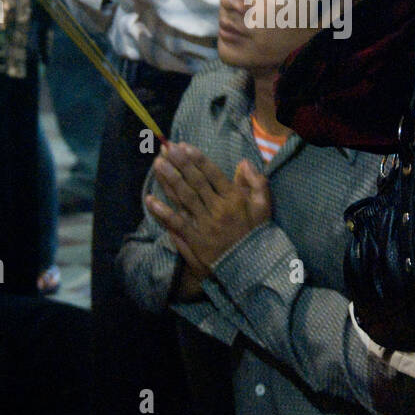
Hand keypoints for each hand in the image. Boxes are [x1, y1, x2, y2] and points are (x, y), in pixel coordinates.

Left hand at [145, 142, 272, 268]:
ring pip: (184, 198)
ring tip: (158, 164)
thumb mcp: (264, 208)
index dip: (198, 159)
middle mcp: (218, 209)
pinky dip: (162, 212)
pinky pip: (176, 222)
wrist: (250, 267)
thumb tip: (244, 162)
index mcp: (234, 199)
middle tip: (166, 149)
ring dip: (169, 180)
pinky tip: (150, 200)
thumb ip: (257, 183)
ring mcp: (205, 224)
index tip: (184, 146)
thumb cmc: (256, 234)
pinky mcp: (195, 240)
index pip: (213, 174)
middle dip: (180, 164)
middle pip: (196, 182)